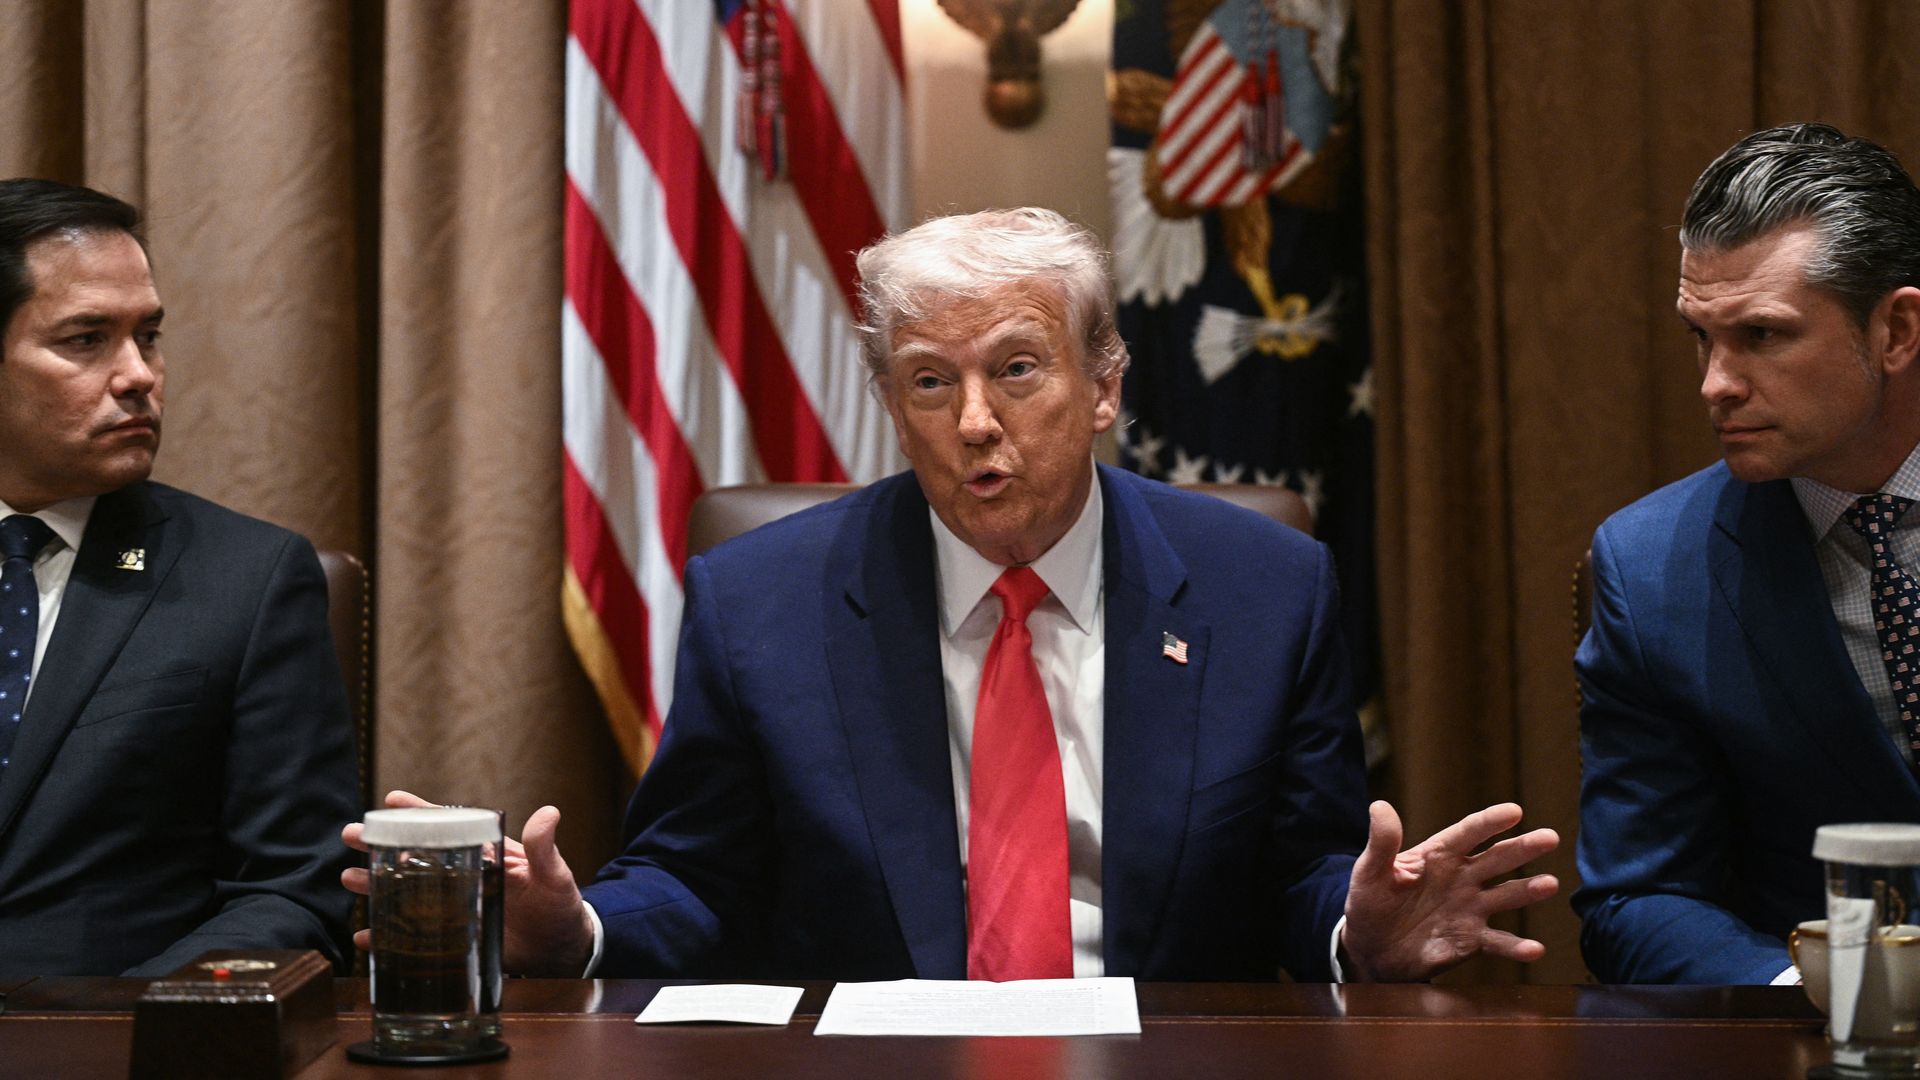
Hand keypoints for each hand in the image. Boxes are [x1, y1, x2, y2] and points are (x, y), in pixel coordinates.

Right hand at [341, 790, 597, 975]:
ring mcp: (455, 908)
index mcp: (487, 854)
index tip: (390, 799)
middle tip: (349, 835)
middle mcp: (465, 876)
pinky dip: (388, 937)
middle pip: (416, 856)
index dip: (419, 813)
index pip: (449, 827)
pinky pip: (413, 936)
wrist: (564, 950)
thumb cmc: (561, 907)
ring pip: (407, 892)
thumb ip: (545, 848)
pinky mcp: (453, 939)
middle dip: (381, 846)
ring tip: (348, 878)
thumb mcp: (555, 875)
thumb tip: (549, 812)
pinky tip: (365, 936)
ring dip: (377, 884)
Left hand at [1338, 800, 1558, 981]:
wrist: (1371, 949)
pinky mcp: (1472, 940)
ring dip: (1528, 891)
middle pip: (1497, 859)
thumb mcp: (1370, 872)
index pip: (1468, 833)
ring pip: (1506, 896)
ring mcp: (1470, 908)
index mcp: (1439, 855)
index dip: (1489, 822)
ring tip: (1549, 884)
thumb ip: (1381, 843)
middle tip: (1551, 837)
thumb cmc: (1370, 902)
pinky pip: (1498, 942)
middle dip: (1523, 848)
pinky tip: (1535, 949)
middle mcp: (1462, 878)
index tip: (1514, 811)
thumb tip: (1379, 805)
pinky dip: (1517, 946)